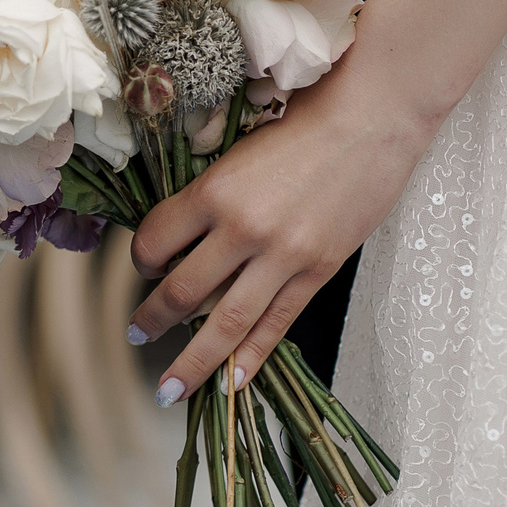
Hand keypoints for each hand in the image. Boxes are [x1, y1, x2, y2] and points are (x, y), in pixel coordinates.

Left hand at [128, 69, 437, 404]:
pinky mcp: (318, 270)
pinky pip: (276, 325)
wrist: (371, 119)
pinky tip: (229, 384)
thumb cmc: (304, 122)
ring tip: (169, 387)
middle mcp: (242, 227)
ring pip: (225, 322)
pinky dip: (250, 358)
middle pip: (181, 290)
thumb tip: (184, 239)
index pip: (154, 240)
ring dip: (192, 360)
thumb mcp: (239, 151)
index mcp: (214, 190)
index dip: (140, 258)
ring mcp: (282, 255)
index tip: (144, 267)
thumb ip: (212, 195)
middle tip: (135, 334)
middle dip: (152, 319)